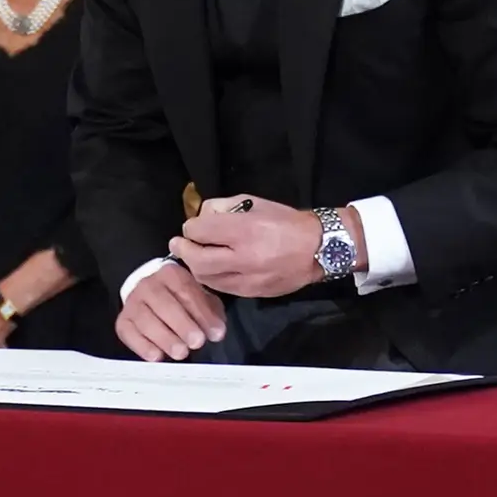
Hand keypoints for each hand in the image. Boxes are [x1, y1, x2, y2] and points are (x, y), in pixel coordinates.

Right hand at [117, 261, 228, 361]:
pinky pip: (129, 333)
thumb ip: (210, 312)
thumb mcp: (199, 298)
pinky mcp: (122, 321)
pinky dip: (142, 346)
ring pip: (145, 320)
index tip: (216, 333)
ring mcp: (132, 303)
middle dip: (182, 325)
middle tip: (197, 342)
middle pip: (164, 304)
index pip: (186, 291)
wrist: (149, 294)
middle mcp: (148, 285)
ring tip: (181, 353)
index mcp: (171, 274)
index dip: (202, 313)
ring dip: (164, 338)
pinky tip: (157, 356)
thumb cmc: (179, 299)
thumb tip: (216, 331)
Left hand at [174, 194, 339, 299]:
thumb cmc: (286, 221)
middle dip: (183, 250)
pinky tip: (212, 269)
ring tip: (194, 257)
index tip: (191, 226)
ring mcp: (248, 279)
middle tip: (178, 244)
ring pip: (206, 278)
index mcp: (245, 230)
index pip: (201, 230)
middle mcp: (244, 257)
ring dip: (195, 266)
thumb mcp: (255, 203)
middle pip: (197, 259)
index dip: (190, 227)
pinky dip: (211, 278)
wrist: (318, 249)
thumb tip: (202, 217)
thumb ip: (224, 208)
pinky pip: (222, 288)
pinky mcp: (253, 293)